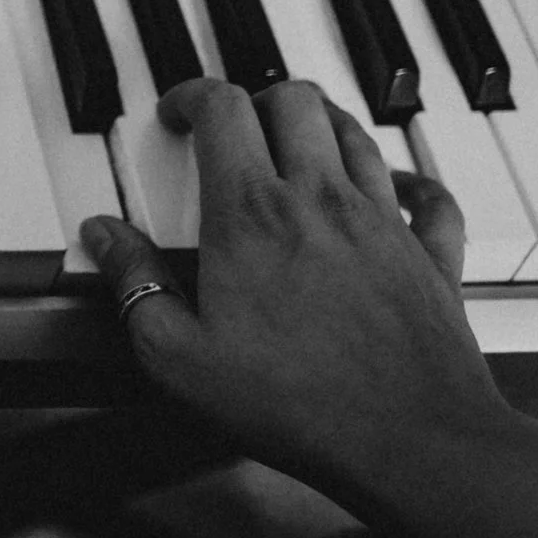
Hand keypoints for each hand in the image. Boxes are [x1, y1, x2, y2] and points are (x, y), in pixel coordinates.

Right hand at [81, 77, 521, 493]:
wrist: (410, 441)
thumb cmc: (294, 403)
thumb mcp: (176, 356)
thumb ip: (134, 284)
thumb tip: (105, 236)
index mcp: (251, 214)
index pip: (223, 109)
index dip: (193, 96)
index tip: (178, 113)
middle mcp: (321, 200)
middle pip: (295, 102)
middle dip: (257, 99)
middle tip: (234, 127)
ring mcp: (384, 224)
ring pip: (357, 135)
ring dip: (322, 126)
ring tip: (297, 144)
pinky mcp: (432, 258)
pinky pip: (430, 196)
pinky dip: (410, 181)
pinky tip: (395, 189)